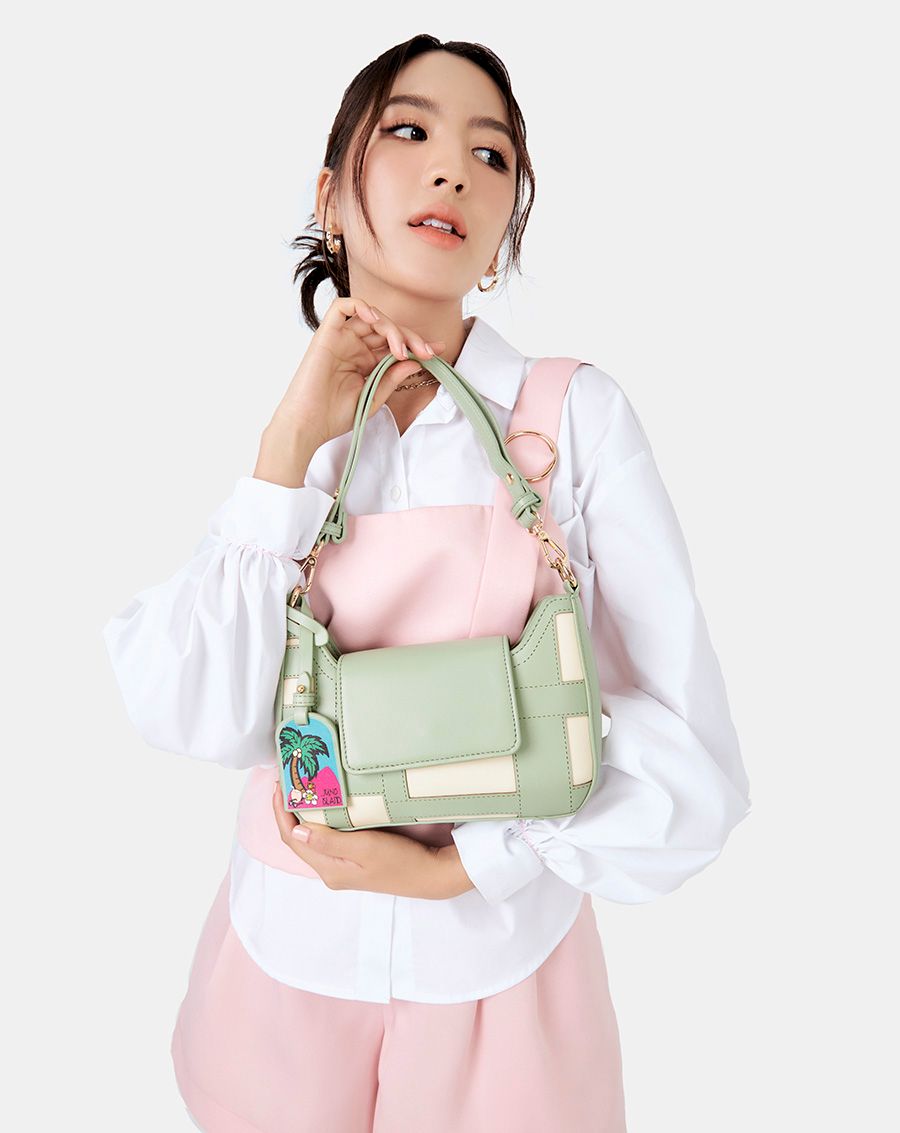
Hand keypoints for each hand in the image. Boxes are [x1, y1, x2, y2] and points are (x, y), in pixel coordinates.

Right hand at [271, 296, 445, 446]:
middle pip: (386, 328)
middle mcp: (353, 347)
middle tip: (425, 351)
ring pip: (371, 317)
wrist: (308, 425)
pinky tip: (376, 321)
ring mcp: (340, 339)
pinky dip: (362, 307)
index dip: (416, 344)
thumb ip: (393, 377)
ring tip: (401, 349)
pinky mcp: (326, 334)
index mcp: (365, 362)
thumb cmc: (335, 416)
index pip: (394, 344)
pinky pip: (343, 307)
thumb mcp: (374, 397)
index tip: (437, 352)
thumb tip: (416, 361)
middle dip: (410, 337)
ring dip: (391, 327)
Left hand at [272, 780, 473, 899]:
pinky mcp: (355, 858)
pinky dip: (320, 819)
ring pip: (312, 837)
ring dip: (302, 814)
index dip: (281, 812)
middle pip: (298, 838)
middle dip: (288, 810)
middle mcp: (331, 869)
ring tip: (300, 787)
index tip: (280, 784)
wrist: (432, 874)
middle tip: (287, 780)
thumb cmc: (402, 862)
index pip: (292, 839)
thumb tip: (296, 831)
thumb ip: (329, 841)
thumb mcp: (365, 848)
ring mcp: (343, 865)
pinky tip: (325, 804)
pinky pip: (327, 837)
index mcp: (329, 869)